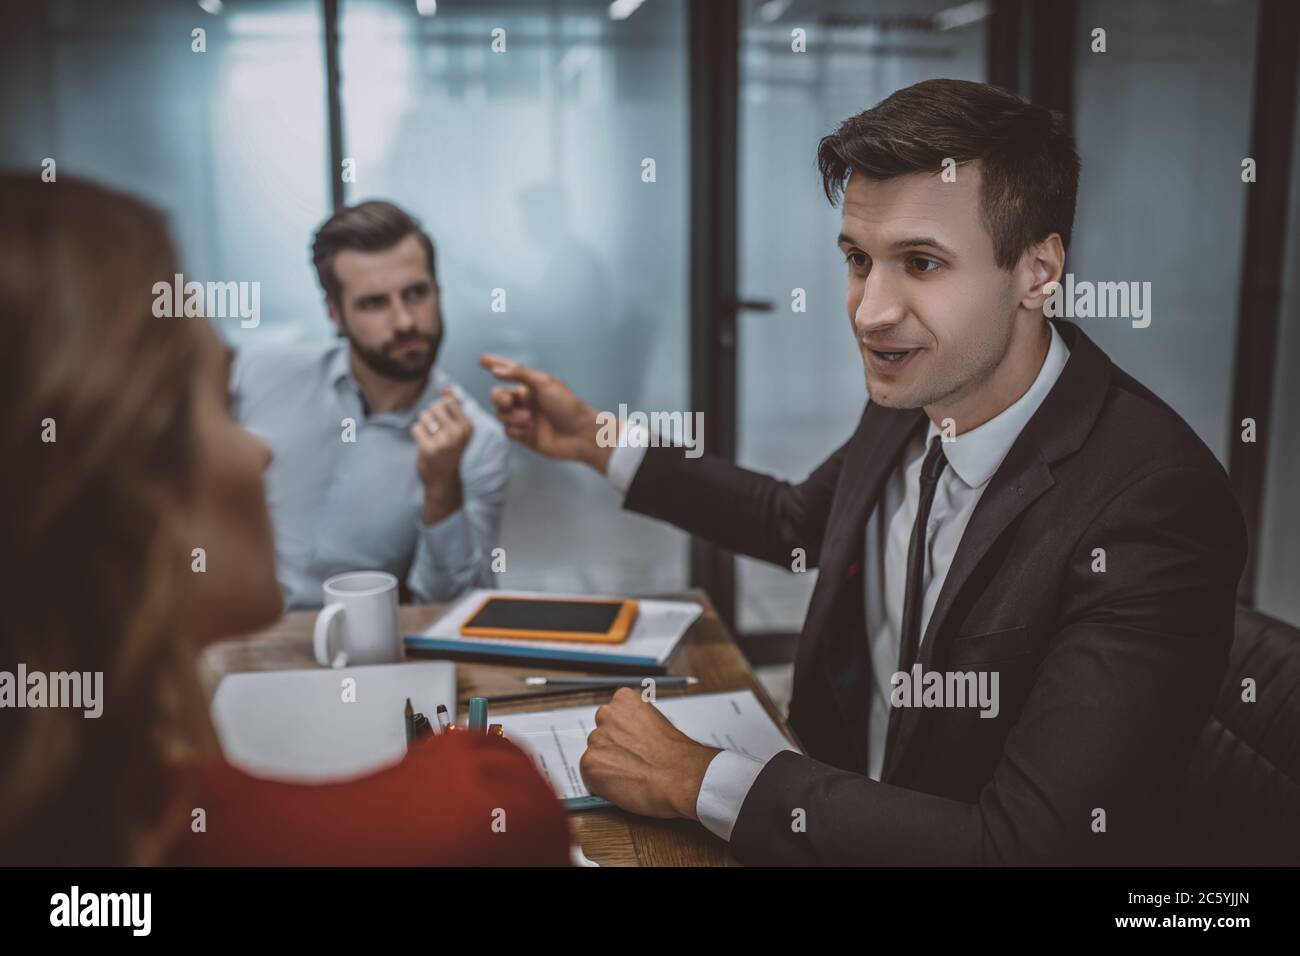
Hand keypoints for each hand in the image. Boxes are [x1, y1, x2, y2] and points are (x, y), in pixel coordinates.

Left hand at [410, 386, 472, 524]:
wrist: (443, 479)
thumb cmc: (449, 450)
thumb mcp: (456, 428)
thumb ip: (452, 407)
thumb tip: (447, 388)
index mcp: (467, 426)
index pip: (448, 401)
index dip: (441, 410)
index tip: (445, 425)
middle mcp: (458, 433)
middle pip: (435, 406)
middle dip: (431, 416)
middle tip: (436, 433)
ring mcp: (444, 442)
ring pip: (424, 417)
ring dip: (424, 426)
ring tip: (431, 440)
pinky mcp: (429, 449)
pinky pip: (416, 428)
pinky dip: (417, 435)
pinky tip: (425, 445)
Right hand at [479, 353, 612, 472]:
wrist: (580, 434)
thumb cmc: (568, 406)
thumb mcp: (545, 383)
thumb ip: (520, 374)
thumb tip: (497, 370)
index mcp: (532, 386)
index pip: (510, 372)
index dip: (496, 365)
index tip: (482, 359)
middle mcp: (527, 401)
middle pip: (499, 396)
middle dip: (499, 398)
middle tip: (509, 402)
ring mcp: (525, 418)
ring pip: (501, 415)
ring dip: (511, 417)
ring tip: (528, 419)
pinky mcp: (525, 436)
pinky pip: (508, 432)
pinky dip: (515, 430)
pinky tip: (529, 431)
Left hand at [579, 687, 720, 819]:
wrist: (681, 777)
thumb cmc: (677, 755)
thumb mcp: (658, 722)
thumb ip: (637, 724)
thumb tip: (631, 736)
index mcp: (624, 699)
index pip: (612, 716)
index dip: (622, 735)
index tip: (631, 744)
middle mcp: (606, 714)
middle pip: (601, 734)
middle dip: (612, 748)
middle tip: (631, 762)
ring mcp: (596, 739)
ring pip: (595, 755)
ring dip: (607, 765)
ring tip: (631, 775)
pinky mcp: (590, 764)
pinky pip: (590, 777)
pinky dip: (602, 784)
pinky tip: (624, 786)